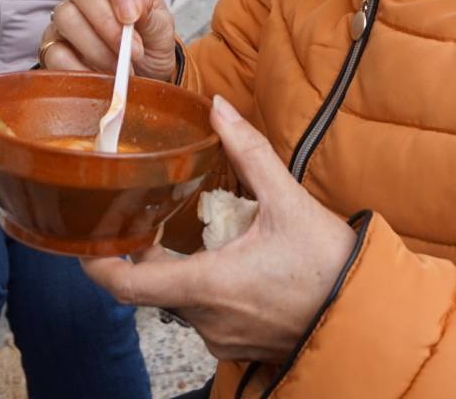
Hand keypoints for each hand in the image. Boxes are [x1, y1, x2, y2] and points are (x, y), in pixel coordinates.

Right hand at [41, 0, 177, 81]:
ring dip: (96, 49)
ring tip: (119, 69)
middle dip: (108, 24)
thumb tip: (132, 12)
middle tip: (131, 52)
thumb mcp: (162, 30)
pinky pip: (55, 52)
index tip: (132, 16)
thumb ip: (151, 16)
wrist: (144, 77)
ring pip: (66, 18)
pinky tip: (98, 78)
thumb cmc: (151, 45)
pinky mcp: (52, 46)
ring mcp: (66, 17)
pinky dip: (80, 69)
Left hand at [81, 96, 357, 363]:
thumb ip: (248, 151)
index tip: (85, 243)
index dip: (98, 265)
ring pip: (184, 302)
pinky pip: (210, 317)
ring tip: (210, 238)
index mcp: (207, 285)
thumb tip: (219, 108)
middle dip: (154, 255)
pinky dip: (211, 291)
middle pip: (155, 288)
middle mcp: (207, 319)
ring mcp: (223, 338)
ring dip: (187, 272)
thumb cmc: (330, 264)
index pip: (127, 286)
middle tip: (155, 221)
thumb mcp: (287, 199)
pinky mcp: (241, 346)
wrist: (370, 314)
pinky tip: (236, 267)